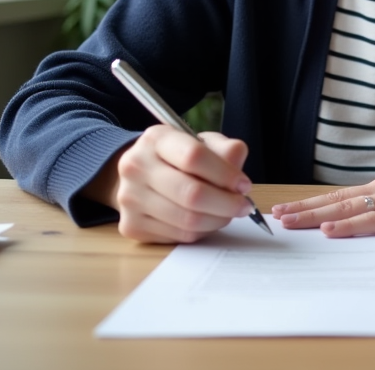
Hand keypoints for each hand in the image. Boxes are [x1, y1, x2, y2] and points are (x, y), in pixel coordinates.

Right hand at [92, 125, 255, 243]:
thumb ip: (225, 151)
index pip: (194, 156)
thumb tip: (237, 173)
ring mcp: (130, 198)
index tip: (244, 184)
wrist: (141, 175)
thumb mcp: (204, 143)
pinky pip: (179, 235)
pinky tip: (207, 220)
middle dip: (227, 204)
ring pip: (187, 220)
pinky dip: (202, 231)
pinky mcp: (132, 226)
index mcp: (156, 138)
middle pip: (191, 194)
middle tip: (244, 206)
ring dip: (217, 220)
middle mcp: (136, 166)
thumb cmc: (180, 158)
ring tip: (228, 213)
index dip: (225, 174)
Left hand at [271, 156, 374, 237]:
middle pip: (334, 201)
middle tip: (275, 216)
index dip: (310, 203)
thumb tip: (367, 216)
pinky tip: (330, 229)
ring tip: (290, 221)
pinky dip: (348, 226)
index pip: (338, 196)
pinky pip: (373, 222)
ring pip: (346, 209)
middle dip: (303, 209)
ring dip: (315, 215)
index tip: (286, 208)